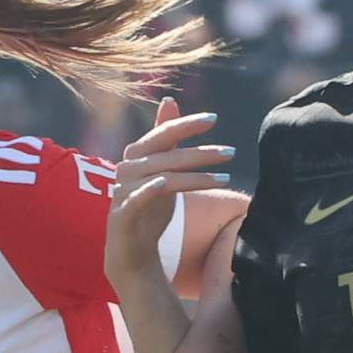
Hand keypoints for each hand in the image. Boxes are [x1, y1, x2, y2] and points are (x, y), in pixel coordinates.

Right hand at [107, 99, 229, 289]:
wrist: (132, 252)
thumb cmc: (150, 207)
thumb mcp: (162, 170)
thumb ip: (165, 139)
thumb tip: (170, 101)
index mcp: (136, 154)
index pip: (164, 133)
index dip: (187, 125)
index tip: (214, 119)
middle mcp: (127, 168)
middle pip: (168, 155)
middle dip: (201, 153)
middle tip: (231, 151)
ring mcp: (122, 191)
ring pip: (161, 176)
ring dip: (194, 176)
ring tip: (224, 177)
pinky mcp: (121, 215)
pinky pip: (135, 198)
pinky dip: (148, 190)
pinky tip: (165, 184)